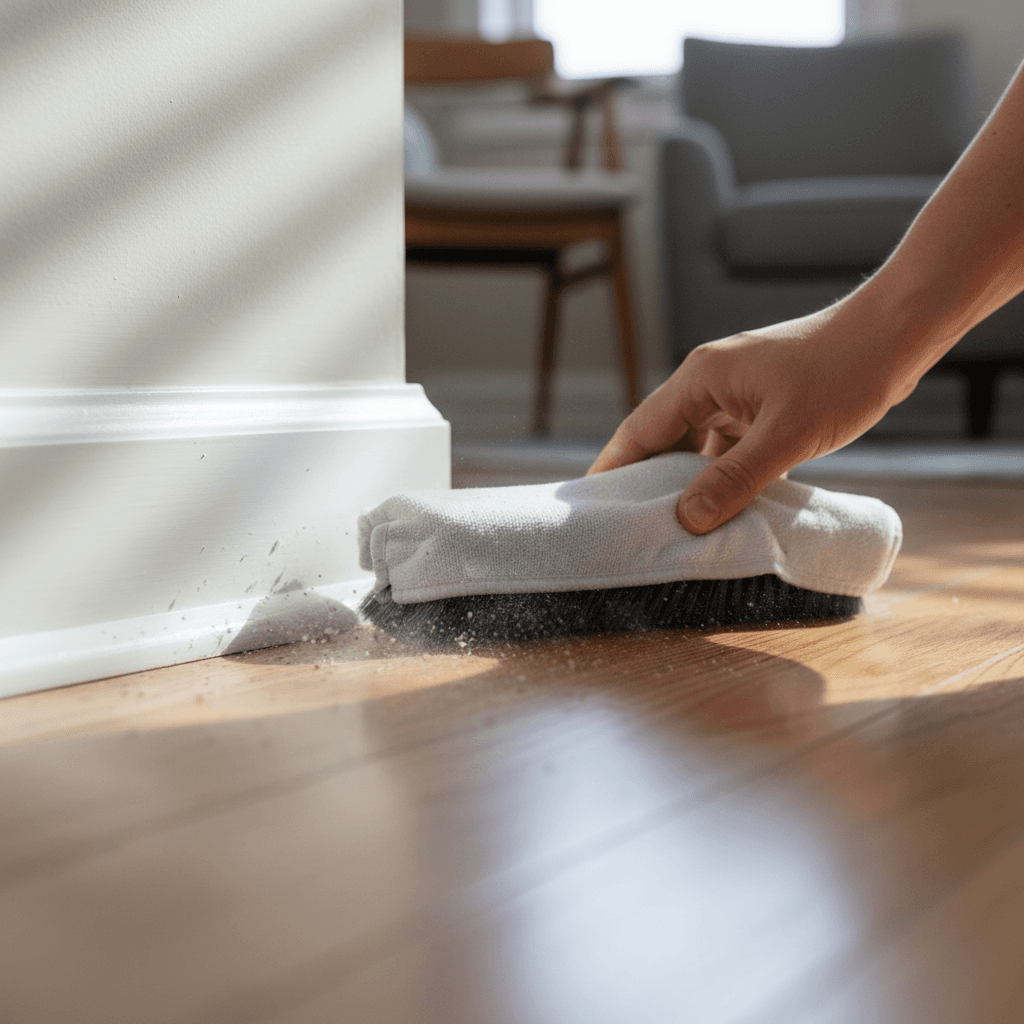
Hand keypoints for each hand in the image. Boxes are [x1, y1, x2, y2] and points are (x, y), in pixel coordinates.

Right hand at [587, 304, 916, 533]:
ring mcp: (735, 392)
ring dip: (687, 481)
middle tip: (630, 526)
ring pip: (695, 444)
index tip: (593, 507)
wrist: (896, 336)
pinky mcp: (761, 404)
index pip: (640, 430)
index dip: (613, 469)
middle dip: (647, 481)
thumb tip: (687, 519)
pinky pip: (726, 445)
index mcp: (700, 378)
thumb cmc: (843, 373)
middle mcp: (709, 381)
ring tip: (674, 524)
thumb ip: (734, 479)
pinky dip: (721, 474)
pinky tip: (724, 505)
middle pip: (662, 438)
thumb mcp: (786, 436)